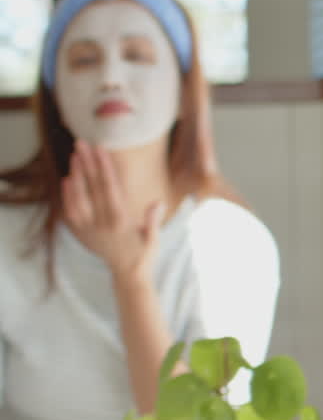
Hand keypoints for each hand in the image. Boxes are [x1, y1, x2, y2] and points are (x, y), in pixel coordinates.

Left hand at [62, 140, 163, 280]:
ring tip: (74, 156)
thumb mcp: (153, 239)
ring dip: (76, 175)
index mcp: (121, 222)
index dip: (104, 167)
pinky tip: (67, 180)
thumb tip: (158, 203)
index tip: (101, 149)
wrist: (128, 275)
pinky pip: (71, 212)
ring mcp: (89, 229)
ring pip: (78, 197)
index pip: (110, 188)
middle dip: (87, 163)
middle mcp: (102, 224)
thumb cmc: (144, 254)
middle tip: (81, 143)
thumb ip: (152, 221)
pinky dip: (67, 195)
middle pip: (92, 188)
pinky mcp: (82, 234)